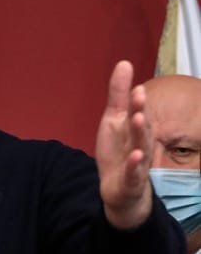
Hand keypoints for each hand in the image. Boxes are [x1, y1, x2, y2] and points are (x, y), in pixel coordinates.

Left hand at [96, 60, 152, 229]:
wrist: (121, 189)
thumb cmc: (119, 151)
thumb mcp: (114, 120)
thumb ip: (118, 94)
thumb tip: (124, 63)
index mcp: (134, 128)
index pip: (136, 111)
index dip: (135, 100)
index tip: (135, 86)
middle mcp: (139, 142)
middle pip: (140, 125)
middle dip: (140, 110)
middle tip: (138, 94)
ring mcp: (136, 162)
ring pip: (140, 147)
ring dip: (140, 133)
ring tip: (139, 118)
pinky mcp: (130, 179)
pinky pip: (134, 172)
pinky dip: (134, 165)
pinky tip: (135, 157)